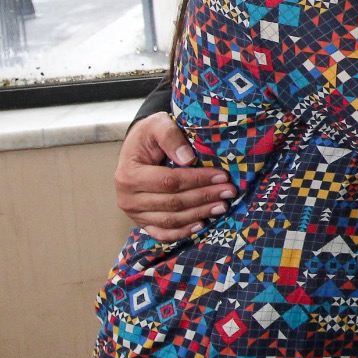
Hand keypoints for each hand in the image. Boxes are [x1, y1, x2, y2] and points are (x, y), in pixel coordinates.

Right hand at [115, 112, 234, 240]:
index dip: (198, 180)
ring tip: (223, 205)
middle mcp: (128, 198)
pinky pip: (162, 233)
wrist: (138, 148)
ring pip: (170, 220)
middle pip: (173, 203)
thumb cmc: (149, 135)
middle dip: (205, 197)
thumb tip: (188, 159)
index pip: (170, 181)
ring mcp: (134, 213)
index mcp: (129, 175)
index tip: (223, 176)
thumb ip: (170, 137)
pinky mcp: (142, 222)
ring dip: (199, 214)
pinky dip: (182, 232)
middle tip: (230, 191)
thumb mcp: (157, 125)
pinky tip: (201, 225)